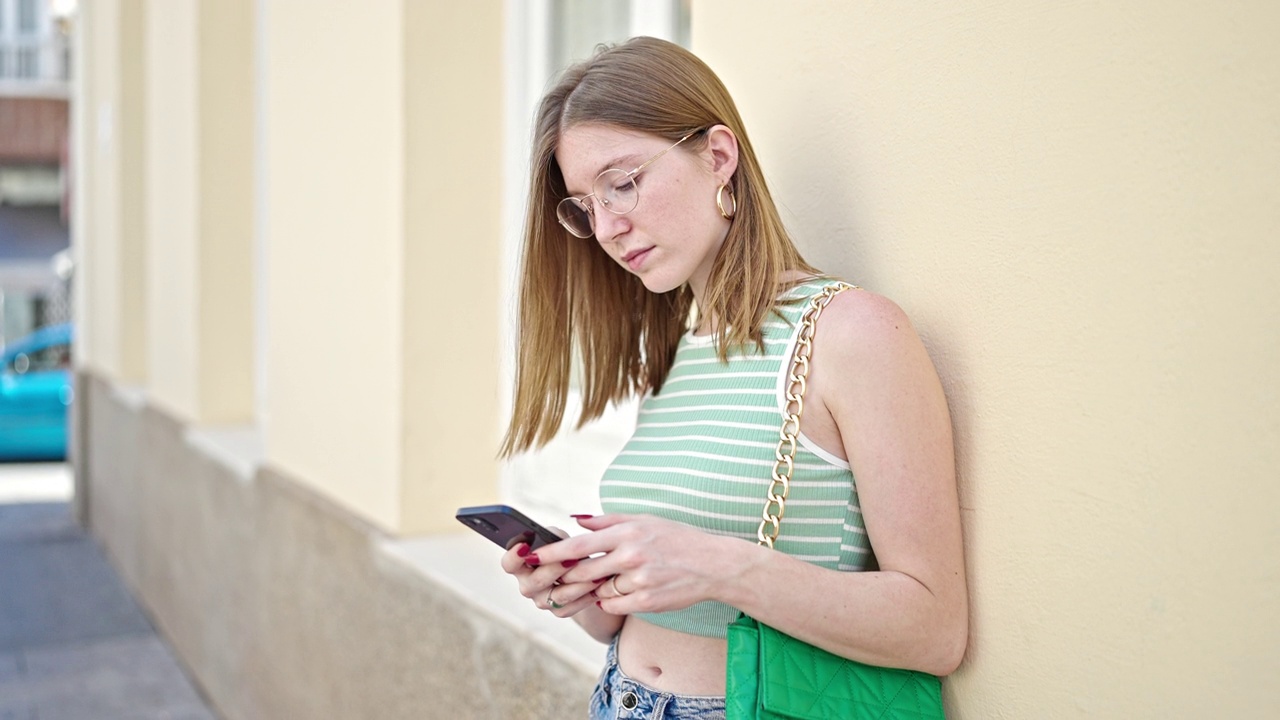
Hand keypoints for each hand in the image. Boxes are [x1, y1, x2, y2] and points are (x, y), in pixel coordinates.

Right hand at [498, 528, 602, 617]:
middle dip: (555, 569)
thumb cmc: (566, 550)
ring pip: (558, 595)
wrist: (582, 573)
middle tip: (572, 559)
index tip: (525, 546)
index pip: (508, 564)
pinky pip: (572, 605)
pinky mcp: (559, 611)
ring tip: (594, 572)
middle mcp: (527, 585)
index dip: (513, 556)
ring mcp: (542, 601)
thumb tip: (551, 535)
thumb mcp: (559, 539)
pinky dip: (587, 594)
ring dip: (577, 583)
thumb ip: (553, 537)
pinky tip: (599, 583)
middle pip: (536, 581)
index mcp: (520, 565)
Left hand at [533, 514, 744, 615]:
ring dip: (594, 588)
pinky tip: (622, 590)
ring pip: (598, 590)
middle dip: (565, 577)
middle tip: (554, 577)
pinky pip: (613, 605)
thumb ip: (608, 521)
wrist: (712, 564)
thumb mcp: (644, 520)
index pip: (579, 544)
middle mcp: (630, 556)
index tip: (532, 556)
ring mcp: (638, 581)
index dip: (551, 553)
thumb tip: (576, 519)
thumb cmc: (677, 538)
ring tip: (605, 580)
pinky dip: (611, 600)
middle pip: (582, 571)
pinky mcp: (646, 602)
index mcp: (627, 533)